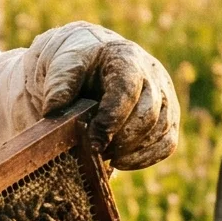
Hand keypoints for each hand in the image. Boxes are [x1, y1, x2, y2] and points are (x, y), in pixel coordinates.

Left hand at [26, 22, 179, 167]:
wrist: (93, 63)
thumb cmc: (79, 65)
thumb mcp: (63, 65)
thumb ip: (59, 84)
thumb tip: (53, 110)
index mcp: (126, 58)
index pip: (126, 90)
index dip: (111, 119)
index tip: (93, 141)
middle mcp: (153, 75)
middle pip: (148, 114)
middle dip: (121, 140)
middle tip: (96, 151)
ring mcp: (165, 97)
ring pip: (160, 131)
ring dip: (132, 151)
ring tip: (104, 155)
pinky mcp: (168, 117)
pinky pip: (167, 143)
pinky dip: (145, 158)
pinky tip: (120, 161)